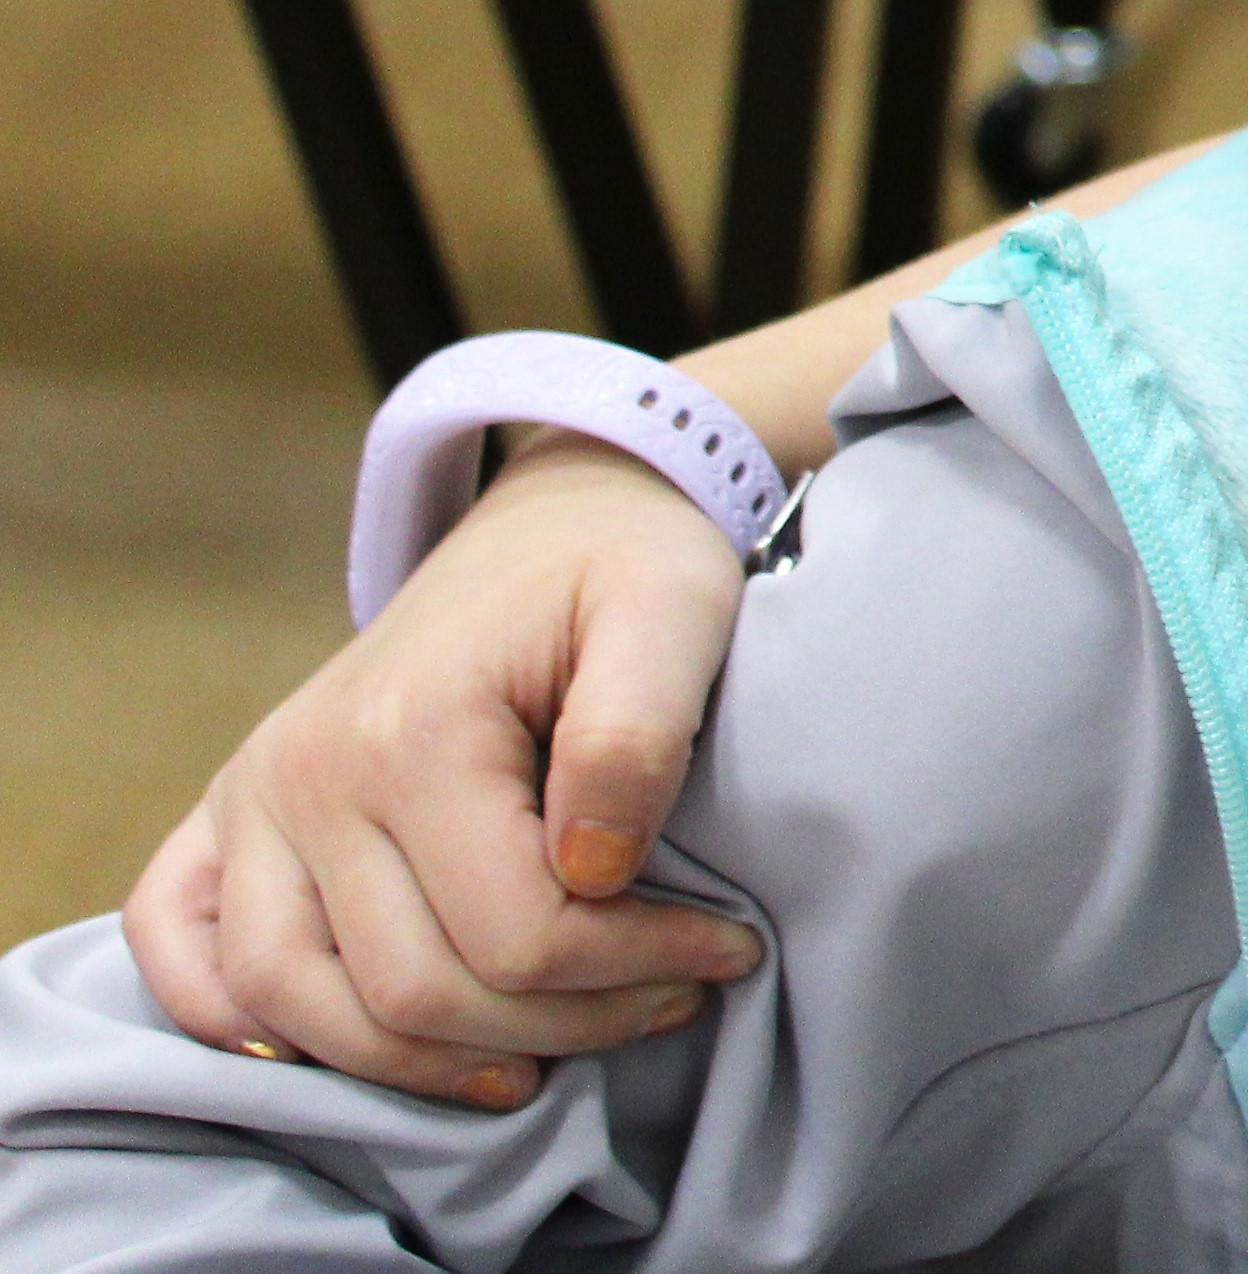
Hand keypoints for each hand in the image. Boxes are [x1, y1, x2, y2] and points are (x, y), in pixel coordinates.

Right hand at [123, 439, 765, 1102]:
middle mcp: (307, 774)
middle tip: (665, 1000)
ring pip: (300, 1007)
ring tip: (538, 1057)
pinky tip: (355, 1047)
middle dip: (559, 1025)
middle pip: (415, 991)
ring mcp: (254, 799)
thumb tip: (590, 871)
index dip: (633, 967)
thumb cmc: (624, 567)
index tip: (724, 952)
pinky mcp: (227, 815)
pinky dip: (243, 1025)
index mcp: (414, 731)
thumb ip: (635, 736)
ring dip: (421, 1064)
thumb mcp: (675, 611)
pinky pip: (185, 951)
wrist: (554, 520)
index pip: (518, 934)